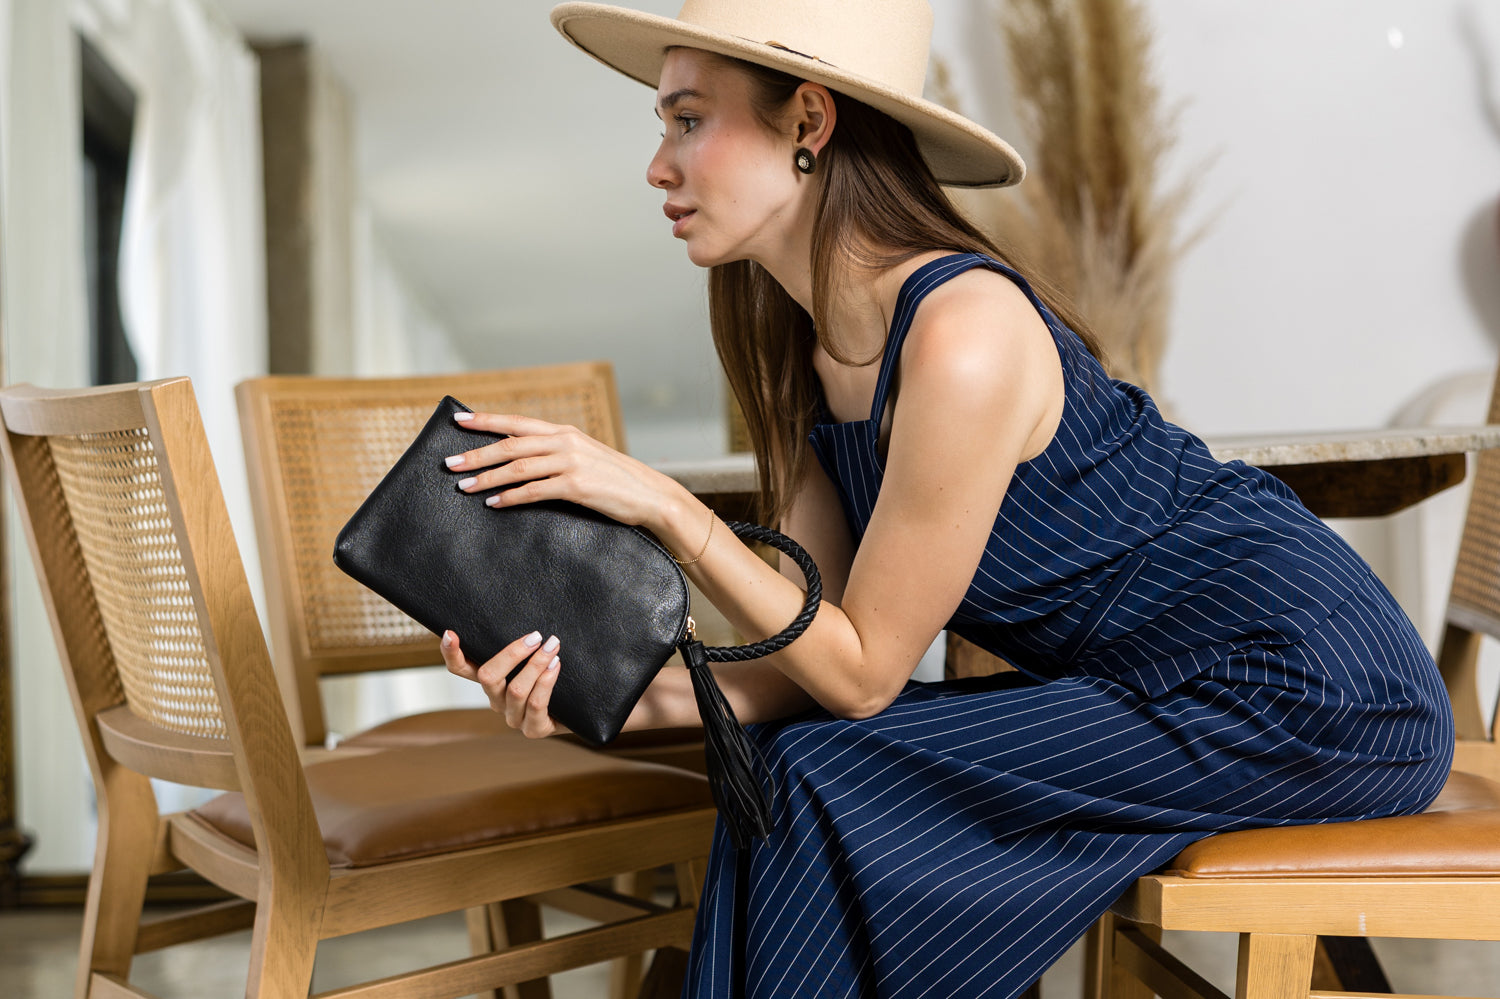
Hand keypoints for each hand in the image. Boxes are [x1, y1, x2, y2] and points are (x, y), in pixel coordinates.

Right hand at [440, 629, 564, 737]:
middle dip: (512, 653)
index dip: (451, 654)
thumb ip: (524, 645)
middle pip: (488, 676)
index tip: (451, 633)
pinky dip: (546, 681)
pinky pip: (535, 704)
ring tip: (552, 646)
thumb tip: (525, 620)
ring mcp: (514, 717)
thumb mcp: (535, 657)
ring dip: (536, 664)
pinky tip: (556, 665)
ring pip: (515, 689)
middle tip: (536, 636)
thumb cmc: (557, 676)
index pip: (461, 669)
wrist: (583, 707)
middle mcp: (497, 700)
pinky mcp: (534, 729)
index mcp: (492, 682)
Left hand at [443, 412, 677, 530]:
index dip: (486, 420)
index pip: (517, 422)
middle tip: (450, 464)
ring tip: (464, 487)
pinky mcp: (576, 487)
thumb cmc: (616, 479)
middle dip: (476, 453)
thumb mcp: (586, 456)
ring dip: (487, 478)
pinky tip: (494, 503)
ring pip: (517, 468)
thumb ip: (556, 453)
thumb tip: (521, 460)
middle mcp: (565, 442)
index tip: (458, 420)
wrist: (650, 495)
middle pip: (510, 445)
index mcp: (565, 432)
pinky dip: (511, 498)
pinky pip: (534, 492)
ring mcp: (571, 463)